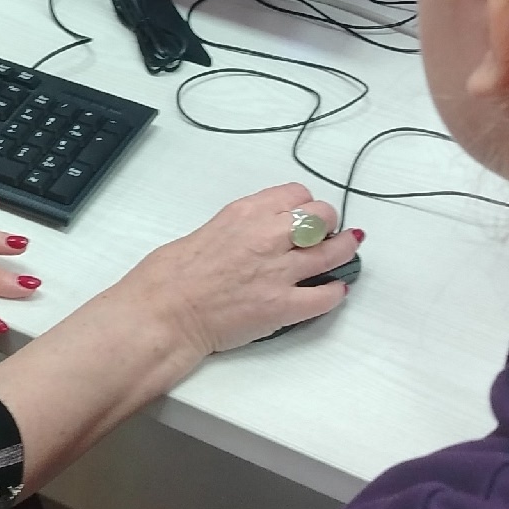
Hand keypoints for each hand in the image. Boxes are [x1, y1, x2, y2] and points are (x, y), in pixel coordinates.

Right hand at [104, 182, 359, 361]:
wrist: (163, 314)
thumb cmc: (170, 277)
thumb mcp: (209, 230)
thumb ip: (242, 226)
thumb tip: (260, 233)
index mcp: (245, 213)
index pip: (297, 194)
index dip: (304, 205)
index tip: (303, 214)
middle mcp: (267, 236)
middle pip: (322, 217)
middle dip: (327, 224)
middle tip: (324, 234)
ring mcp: (278, 272)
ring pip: (334, 252)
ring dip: (344, 250)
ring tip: (346, 250)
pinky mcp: (282, 306)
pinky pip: (326, 296)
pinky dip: (334, 293)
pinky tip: (332, 291)